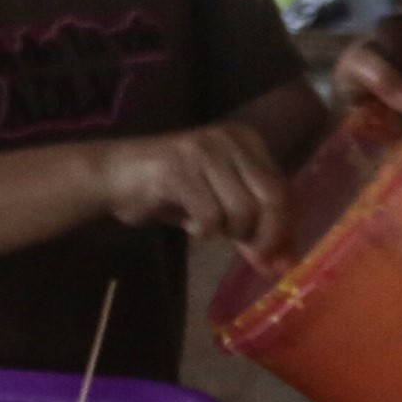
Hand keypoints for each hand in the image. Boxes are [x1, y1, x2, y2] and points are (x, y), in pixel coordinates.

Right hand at [90, 120, 292, 262]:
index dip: (286, 231)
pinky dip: (202, 231)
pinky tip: (190, 225)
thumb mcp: (220, 204)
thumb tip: (282, 263)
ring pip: (242, 211)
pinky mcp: (178, 169)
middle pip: (272, 199)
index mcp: (247, 140)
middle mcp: (229, 139)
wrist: (115, 175)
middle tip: (254, 260)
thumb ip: (252, 226)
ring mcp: (203, 151)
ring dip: (227, 233)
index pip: (283, 189)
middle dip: (266, 238)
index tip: (279, 263)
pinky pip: (209, 218)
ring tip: (207, 228)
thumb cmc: (171, 191)